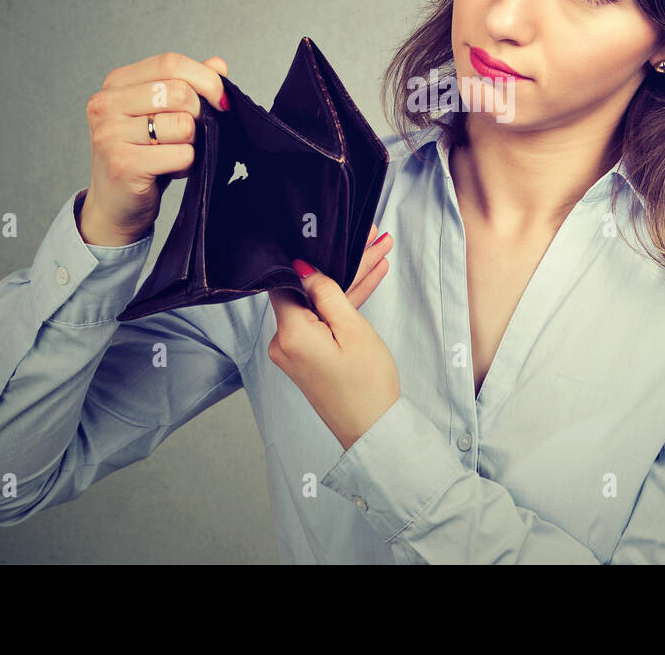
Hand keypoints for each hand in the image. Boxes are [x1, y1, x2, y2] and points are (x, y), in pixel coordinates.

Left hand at [266, 225, 399, 451]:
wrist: (375, 429)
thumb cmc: (366, 383)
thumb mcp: (351, 328)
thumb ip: (327, 293)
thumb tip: (304, 267)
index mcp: (290, 333)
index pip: (289, 281)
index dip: (311, 257)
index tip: (332, 236)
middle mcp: (284, 342)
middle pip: (309, 291)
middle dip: (344, 265)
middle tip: (373, 240)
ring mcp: (295, 351)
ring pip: (321, 305)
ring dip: (350, 282)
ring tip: (380, 252)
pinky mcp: (308, 358)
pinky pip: (323, 324)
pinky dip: (343, 307)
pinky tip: (370, 280)